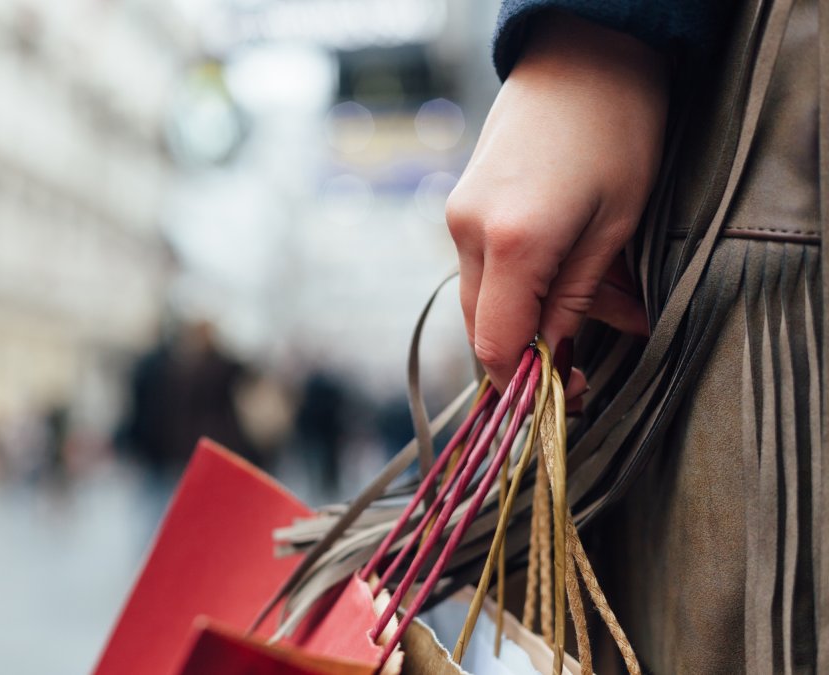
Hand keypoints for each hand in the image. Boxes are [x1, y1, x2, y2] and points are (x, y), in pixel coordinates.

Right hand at [445, 11, 668, 394]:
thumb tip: (558, 357)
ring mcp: (458, 216)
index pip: (495, 344)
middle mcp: (469, 232)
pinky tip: (566, 273)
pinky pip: (482, 266)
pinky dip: (518, 285)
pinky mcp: (461, 204)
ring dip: (528, 317)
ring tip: (596, 305)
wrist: (582, 53)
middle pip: (479, 328)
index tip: (564, 395)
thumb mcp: (617, 223)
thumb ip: (580, 297)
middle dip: (528, 354)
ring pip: (481, 299)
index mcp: (513, 242)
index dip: (524, 382)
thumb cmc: (617, 128)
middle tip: (583, 365)